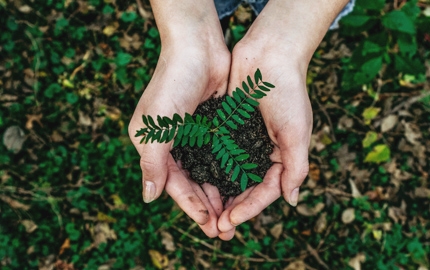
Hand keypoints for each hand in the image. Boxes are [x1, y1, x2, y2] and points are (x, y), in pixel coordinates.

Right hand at [128, 0, 229, 237]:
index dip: (190, 205)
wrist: (198, 48)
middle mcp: (174, 144)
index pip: (173, 184)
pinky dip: (229, 173)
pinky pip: (221, 156)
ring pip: (208, 173)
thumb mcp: (156, 126)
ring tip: (234, 216)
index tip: (208, 223)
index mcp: (154, 146)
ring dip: (220, 194)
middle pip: (192, 183)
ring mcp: (195, 136)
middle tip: (225, 230)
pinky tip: (241, 188)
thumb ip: (152, 163)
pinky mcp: (214, 127)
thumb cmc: (172, 84)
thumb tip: (148, 198)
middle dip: (207, 207)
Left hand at [217, 0, 348, 238]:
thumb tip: (292, 201)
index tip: (231, 220)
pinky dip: (208, 168)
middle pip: (245, 188)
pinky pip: (217, 153)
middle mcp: (261, 152)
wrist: (269, 55)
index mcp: (281, 156)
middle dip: (232, 208)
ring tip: (205, 212)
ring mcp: (243, 141)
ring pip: (229, 174)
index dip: (250, 208)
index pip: (266, 191)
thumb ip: (296, 167)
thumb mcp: (297, 132)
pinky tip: (196, 182)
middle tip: (215, 227)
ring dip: (218, 194)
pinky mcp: (227, 128)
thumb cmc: (288, 92)